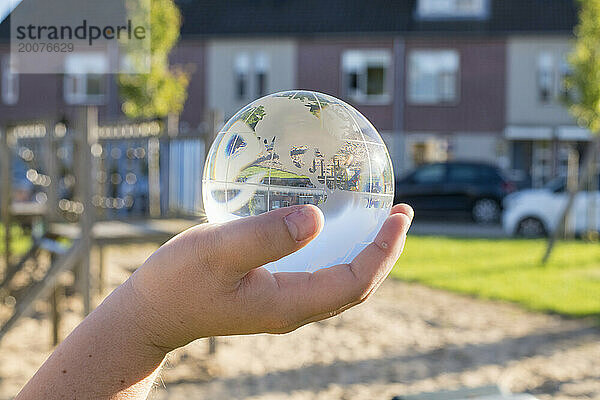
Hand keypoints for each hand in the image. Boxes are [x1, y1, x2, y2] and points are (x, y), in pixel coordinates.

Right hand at [129, 203, 413, 351]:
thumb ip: (266, 236)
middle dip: (384, 252)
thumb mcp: (218, 250)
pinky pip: (319, 274)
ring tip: (379, 218)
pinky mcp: (272, 293)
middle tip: (401, 213)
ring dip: (365, 251)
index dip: (383, 251)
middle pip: (356, 285)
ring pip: (340, 281)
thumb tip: (318, 218)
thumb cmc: (177, 280)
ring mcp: (283, 303)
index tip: (399, 216)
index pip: (354, 282)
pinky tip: (331, 227)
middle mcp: (294, 308)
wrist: (152, 313)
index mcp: (289, 304)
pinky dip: (338, 250)